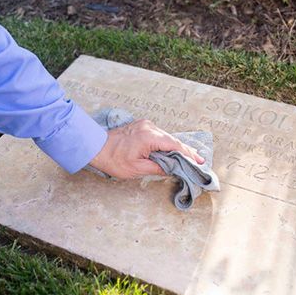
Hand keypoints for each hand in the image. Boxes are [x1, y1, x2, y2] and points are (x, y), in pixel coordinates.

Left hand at [88, 119, 204, 178]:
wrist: (96, 147)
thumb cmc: (113, 159)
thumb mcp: (137, 169)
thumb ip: (157, 168)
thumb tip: (172, 169)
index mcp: (148, 137)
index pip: (174, 145)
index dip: (188, 154)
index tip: (198, 161)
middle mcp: (149, 127)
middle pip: (172, 140)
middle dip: (185, 151)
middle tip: (199, 160)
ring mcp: (145, 125)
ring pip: (166, 137)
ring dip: (176, 147)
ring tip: (190, 157)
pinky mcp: (141, 126)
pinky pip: (158, 135)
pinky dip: (166, 142)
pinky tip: (173, 150)